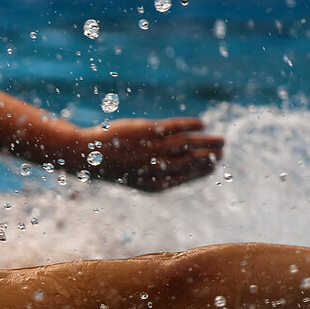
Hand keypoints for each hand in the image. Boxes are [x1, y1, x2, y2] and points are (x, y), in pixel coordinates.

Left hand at [85, 117, 223, 191]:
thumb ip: (157, 173)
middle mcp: (154, 168)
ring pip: (185, 145)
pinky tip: (201, 123)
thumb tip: (179, 166)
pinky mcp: (146, 130)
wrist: (86, 154)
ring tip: (220, 139)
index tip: (215, 166)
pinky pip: (174, 127)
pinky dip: (190, 125)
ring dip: (205, 141)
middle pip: (188, 161)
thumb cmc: (111, 166)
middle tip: (223, 150)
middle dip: (208, 156)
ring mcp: (151, 148)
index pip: (183, 178)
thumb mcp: (135, 176)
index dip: (201, 172)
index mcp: (152, 185)